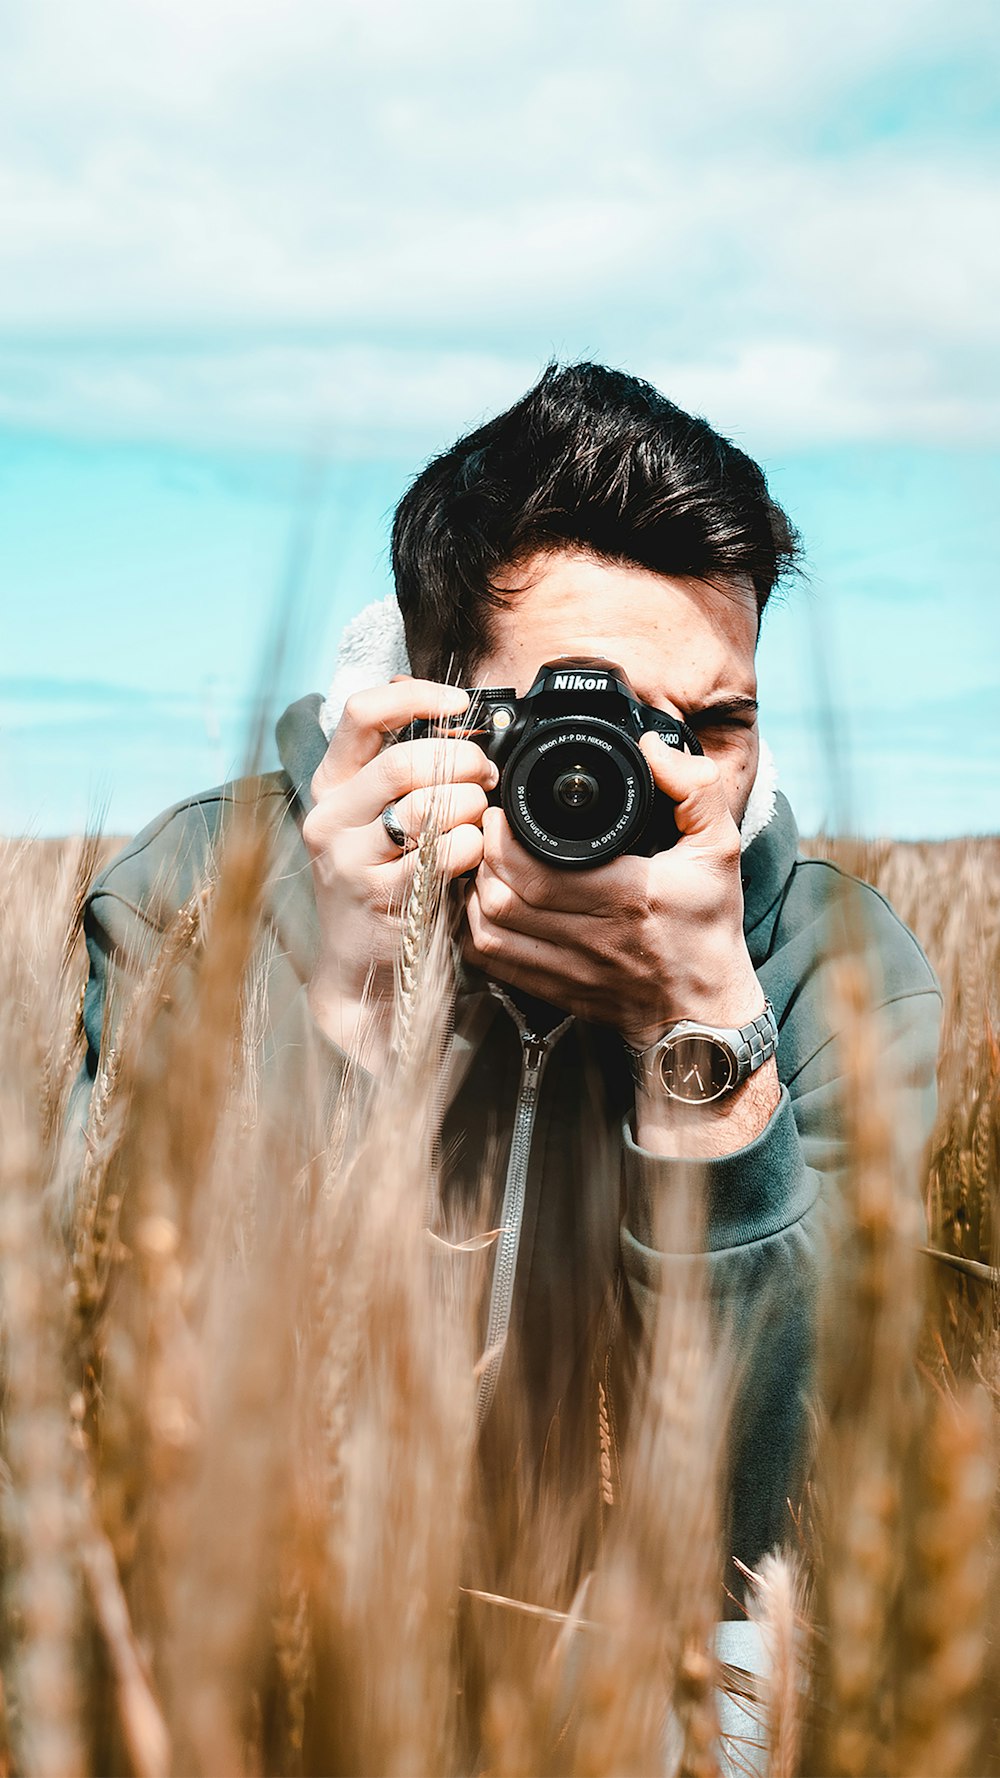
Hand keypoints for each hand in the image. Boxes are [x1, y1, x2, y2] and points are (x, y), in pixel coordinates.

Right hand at [303, 677, 498, 1066]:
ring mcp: (348, 860)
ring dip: (471, 807)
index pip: (361, 712)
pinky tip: (472, 857)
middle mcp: (330, 818)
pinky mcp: (377, 897)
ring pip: (426, 806)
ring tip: (479, 819)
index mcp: (332, 785)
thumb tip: (441, 701)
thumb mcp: (381, 819)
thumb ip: (402, 766)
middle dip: (463, 761)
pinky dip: (472, 848)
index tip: (459, 704)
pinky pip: (443, 853)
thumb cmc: (386, 884)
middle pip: (404, 761)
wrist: (362, 970)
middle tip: (486, 775)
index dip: (416, 697)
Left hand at [463, 732, 763, 1049]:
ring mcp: (569, 971)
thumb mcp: (720, 849)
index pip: (540, 874)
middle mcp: (595, 939)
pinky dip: (476, 929)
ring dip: (474, 892)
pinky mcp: (553, 991)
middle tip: (485, 829)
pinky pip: (493, 962)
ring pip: (490, 931)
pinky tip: (483, 902)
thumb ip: (696, 789)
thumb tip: (653, 747)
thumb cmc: (707, 928)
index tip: (500, 812)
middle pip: (504, 899)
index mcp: (631, 899)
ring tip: (482, 861)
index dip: (503, 841)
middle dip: (481, 857)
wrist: (704, 1011)